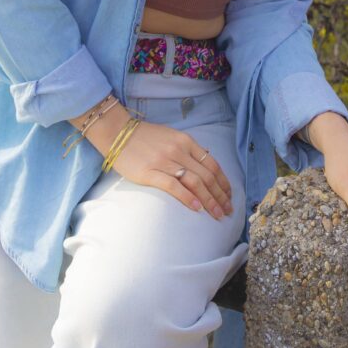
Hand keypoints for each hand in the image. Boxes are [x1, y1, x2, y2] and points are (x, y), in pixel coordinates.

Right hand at [111, 119, 234, 221]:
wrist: (118, 132)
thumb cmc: (145, 136)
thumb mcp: (171, 135)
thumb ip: (188, 147)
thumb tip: (206, 157)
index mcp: (185, 141)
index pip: (212, 164)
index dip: (223, 182)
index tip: (229, 196)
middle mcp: (178, 150)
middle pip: (207, 176)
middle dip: (220, 196)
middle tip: (228, 211)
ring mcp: (165, 161)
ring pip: (195, 182)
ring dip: (209, 200)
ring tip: (217, 214)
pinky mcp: (150, 172)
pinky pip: (174, 186)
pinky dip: (187, 198)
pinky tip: (196, 208)